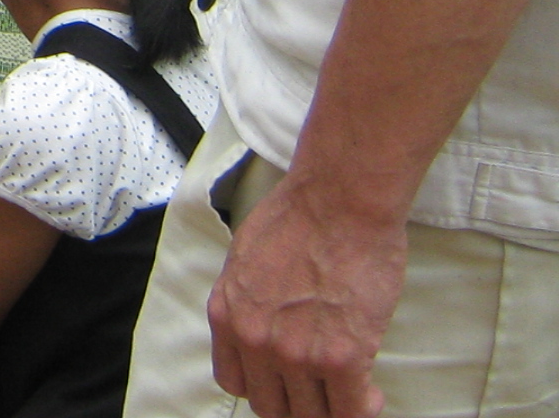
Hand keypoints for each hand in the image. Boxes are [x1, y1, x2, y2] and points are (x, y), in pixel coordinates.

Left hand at [207, 177, 401, 417]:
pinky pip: (350, 409)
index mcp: (227, 314)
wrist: (339, 201)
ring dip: (332, 407)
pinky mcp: (341, 359)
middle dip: (297, 401)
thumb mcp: (245, 260)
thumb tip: (263, 328)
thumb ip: (248, 302)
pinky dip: (362, 407)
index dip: (264, 386)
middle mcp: (254, 340)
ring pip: (310, 414)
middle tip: (321, 389)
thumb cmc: (300, 218)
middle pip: (271, 406)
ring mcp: (295, 353)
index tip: (284, 382)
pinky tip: (370, 392)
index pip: (234, 382)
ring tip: (349, 390)